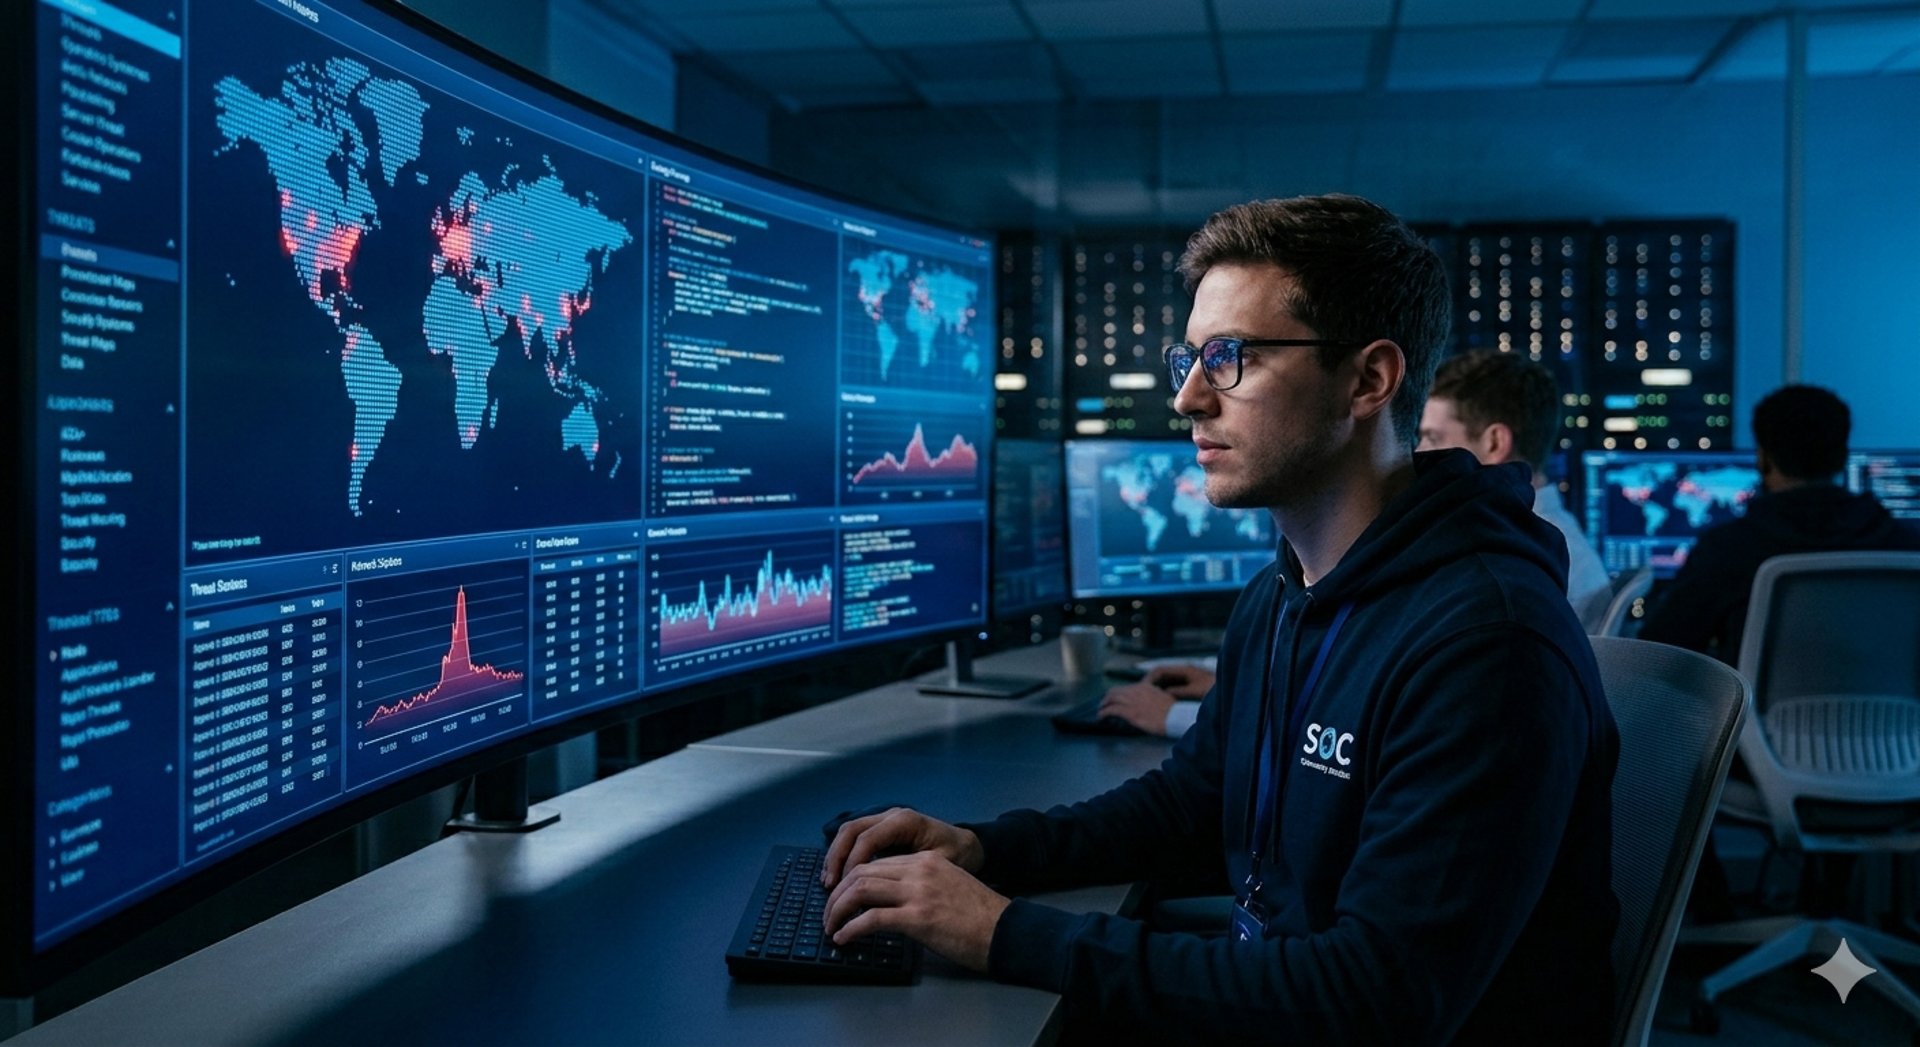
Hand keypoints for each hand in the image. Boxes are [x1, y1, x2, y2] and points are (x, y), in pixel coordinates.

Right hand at [821, 806, 983, 888]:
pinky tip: (839, 875)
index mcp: (905, 822)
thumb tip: (881, 892)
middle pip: (852, 830)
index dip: (852, 863)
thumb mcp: (940, 864)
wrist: (970, 846)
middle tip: (829, 885)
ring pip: (849, 832)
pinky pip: (856, 837)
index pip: (867, 839)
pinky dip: (844, 855)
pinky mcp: (883, 830)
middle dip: (836, 858)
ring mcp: (885, 820)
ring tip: (829, 882)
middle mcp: (891, 816)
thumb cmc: (959, 856)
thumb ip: (911, 872)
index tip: (844, 888)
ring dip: (836, 856)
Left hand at [824, 851, 1008, 971]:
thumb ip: (921, 887)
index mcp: (926, 861)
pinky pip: (872, 918)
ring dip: (838, 910)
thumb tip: (890, 904)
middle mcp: (919, 870)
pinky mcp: (918, 918)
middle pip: (862, 872)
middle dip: (837, 894)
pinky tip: (845, 938)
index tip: (840, 898)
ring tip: (831, 926)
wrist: (1005, 931)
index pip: (877, 863)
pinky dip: (852, 928)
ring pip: (860, 890)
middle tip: (828, 914)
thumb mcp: (949, 887)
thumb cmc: (980, 917)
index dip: (851, 881)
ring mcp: (918, 893)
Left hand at [1098, 682, 1177, 734]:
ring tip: (1100, 710)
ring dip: (1103, 705)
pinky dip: (1104, 713)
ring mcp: (1132, 701)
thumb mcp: (1163, 697)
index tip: (1115, 697)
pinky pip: (1112, 710)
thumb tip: (1149, 701)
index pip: (1126, 687)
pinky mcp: (1130, 713)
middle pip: (1115, 691)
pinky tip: (1101, 716)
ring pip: (1111, 699)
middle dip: (1107, 698)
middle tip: (1104, 704)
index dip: (1118, 693)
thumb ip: (1153, 696)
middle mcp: (1136, 691)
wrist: (1175, 717)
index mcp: (1145, 686)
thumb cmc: (1173, 711)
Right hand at [1144, 665, 1214, 698]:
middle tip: (1142, 696)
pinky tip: (1165, 704)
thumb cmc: (1214, 690)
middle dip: (1152, 685)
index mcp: (1185, 669)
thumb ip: (1178, 692)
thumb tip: (1163, 694)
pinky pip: (1175, 689)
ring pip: (1168, 683)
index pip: (1160, 670)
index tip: (1142, 688)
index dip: (1149, 679)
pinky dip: (1168, 695)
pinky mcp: (1192, 686)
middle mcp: (1185, 672)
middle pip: (1163, 676)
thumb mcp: (1194, 692)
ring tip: (1150, 701)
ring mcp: (1189, 679)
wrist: (1231, 690)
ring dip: (1160, 690)